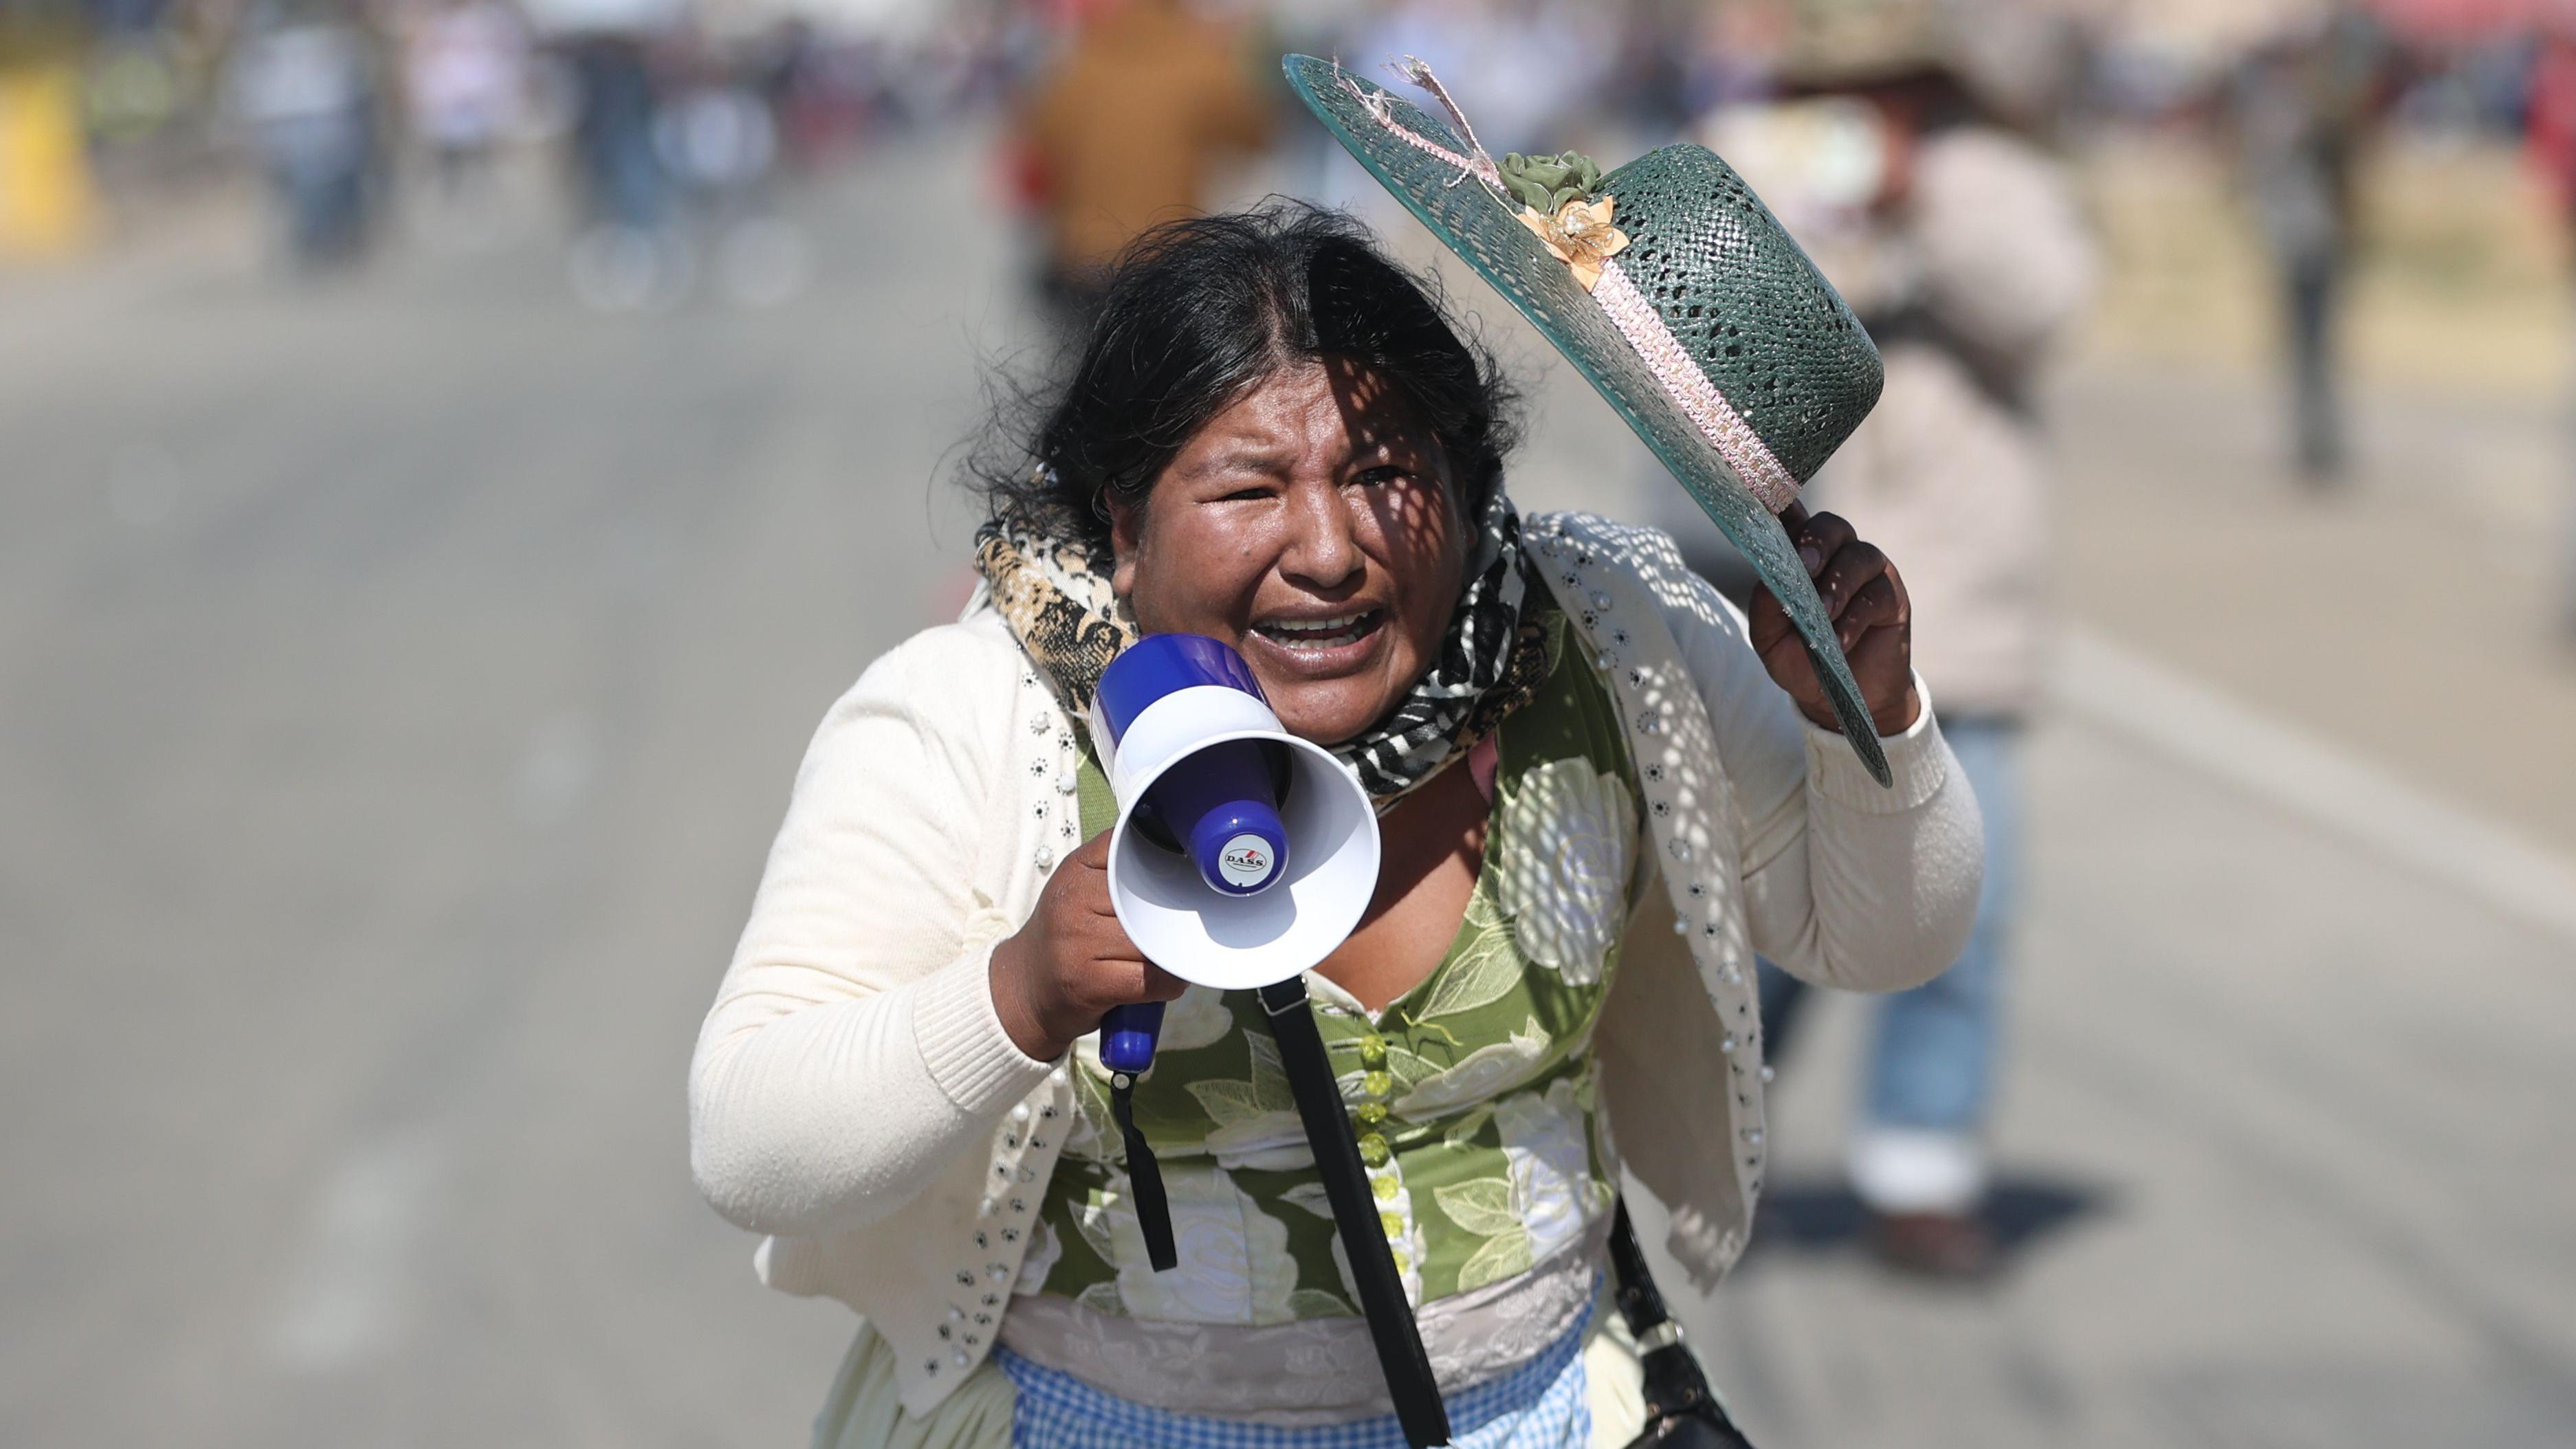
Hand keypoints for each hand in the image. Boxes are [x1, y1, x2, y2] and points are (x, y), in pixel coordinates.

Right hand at [988, 832, 1187, 1062]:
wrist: (1024, 988)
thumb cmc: (1065, 937)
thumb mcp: (1078, 889)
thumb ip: (1114, 869)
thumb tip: (1179, 856)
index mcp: (1075, 872)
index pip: (1129, 851)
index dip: (1159, 863)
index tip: (1174, 878)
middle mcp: (1073, 903)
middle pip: (1148, 901)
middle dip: (1170, 917)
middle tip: (1178, 927)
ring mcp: (1078, 943)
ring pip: (1151, 940)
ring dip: (1171, 952)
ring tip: (1167, 955)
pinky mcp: (1088, 983)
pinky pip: (1149, 979)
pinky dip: (1168, 982)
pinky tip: (1165, 980)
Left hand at [1748, 507, 1920, 737]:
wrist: (1838, 699)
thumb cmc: (1801, 660)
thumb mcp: (1770, 640)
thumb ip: (1766, 608)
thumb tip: (1769, 580)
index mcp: (1801, 557)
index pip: (1793, 519)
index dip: (1785, 503)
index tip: (1774, 499)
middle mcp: (1836, 555)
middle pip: (1831, 526)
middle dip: (1816, 541)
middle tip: (1805, 565)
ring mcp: (1867, 573)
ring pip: (1858, 556)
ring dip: (1837, 584)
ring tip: (1823, 614)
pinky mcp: (1891, 597)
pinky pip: (1876, 594)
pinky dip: (1855, 616)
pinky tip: (1840, 639)